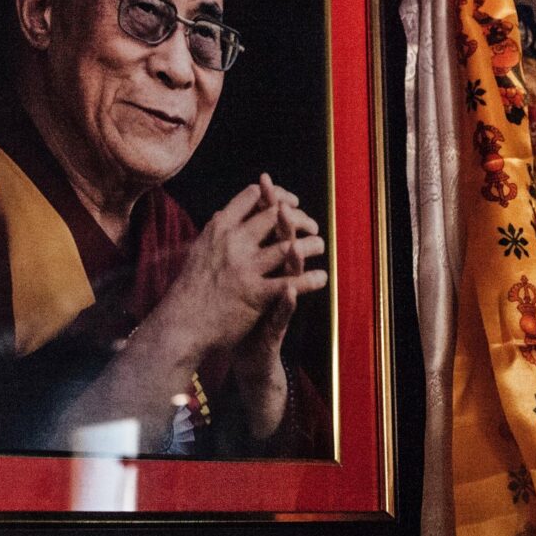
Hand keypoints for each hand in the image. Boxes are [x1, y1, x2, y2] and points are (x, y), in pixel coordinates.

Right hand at [152, 176, 326, 363]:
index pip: (251, 197)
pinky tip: (322, 278)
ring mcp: (245, 267)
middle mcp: (233, 243)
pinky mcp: (255, 293)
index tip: (290, 202)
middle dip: (299, 217)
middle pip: (274, 216)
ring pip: (288, 247)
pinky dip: (310, 279)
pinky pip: (290, 282)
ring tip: (321, 245)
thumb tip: (225, 211)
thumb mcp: (200, 250)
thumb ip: (217, 232)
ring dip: (310, 245)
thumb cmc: (190, 288)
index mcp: (219, 229)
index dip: (275, 195)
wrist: (181, 324)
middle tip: (312, 225)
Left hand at [236, 174, 322, 438]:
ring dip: (294, 258)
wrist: (251, 357)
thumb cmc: (244, 316)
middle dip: (285, 223)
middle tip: (285, 200)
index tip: (265, 178)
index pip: (271, 228)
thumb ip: (249, 252)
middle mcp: (280, 278)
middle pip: (284, 243)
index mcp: (269, 265)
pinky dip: (288, 300)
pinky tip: (292, 290)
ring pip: (291, 275)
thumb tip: (241, 220)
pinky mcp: (276, 326)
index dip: (268, 204)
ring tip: (294, 241)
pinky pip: (283, 312)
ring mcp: (279, 302)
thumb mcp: (245, 280)